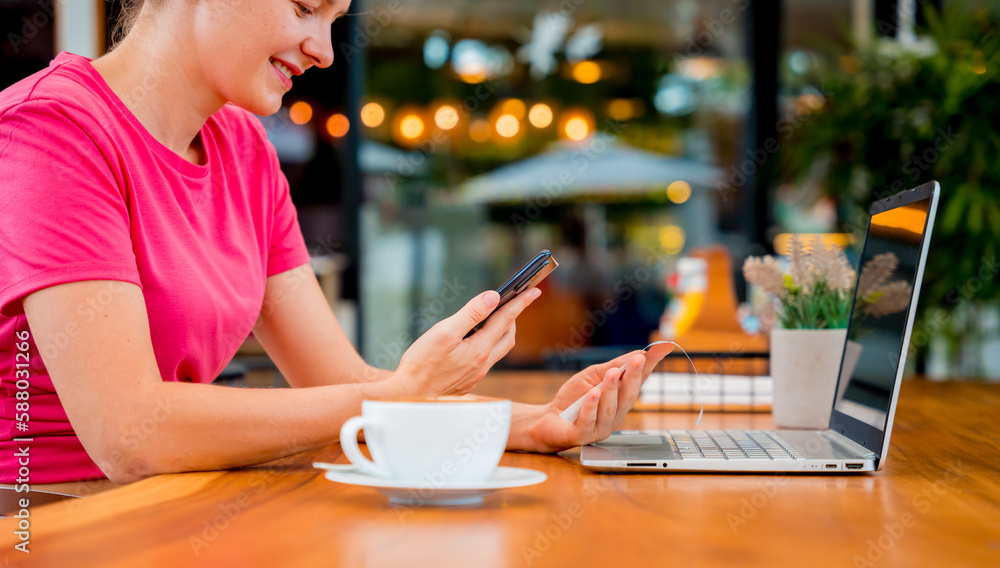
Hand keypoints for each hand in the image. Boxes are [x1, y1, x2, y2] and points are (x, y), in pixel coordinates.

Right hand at [390, 288, 540, 396]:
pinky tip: (473, 341)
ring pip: (497, 350)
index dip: (521, 302)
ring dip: (500, 332)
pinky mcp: (467, 381)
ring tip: (493, 318)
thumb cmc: (421, 364)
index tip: (534, 290)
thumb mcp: (444, 332)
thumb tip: (492, 297)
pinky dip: (487, 345)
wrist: (409, 397)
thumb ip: (471, 314)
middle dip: (513, 317)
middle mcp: (482, 364)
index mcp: (480, 349)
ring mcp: (476, 375)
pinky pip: (485, 360)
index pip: (506, 319)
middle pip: (507, 336)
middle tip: (514, 302)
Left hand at [512, 346, 669, 452]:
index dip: (650, 365)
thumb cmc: (573, 399)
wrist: (547, 420)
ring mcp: (600, 427)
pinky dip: (591, 407)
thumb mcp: (593, 376)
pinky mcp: (582, 435)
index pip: (638, 381)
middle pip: (628, 396)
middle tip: (639, 360)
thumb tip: (638, 353)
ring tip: (612, 374)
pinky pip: (588, 421)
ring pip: (610, 409)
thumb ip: (614, 366)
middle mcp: (615, 415)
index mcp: (620, 400)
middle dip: (634, 377)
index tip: (661, 349)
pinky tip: (593, 394)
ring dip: (612, 390)